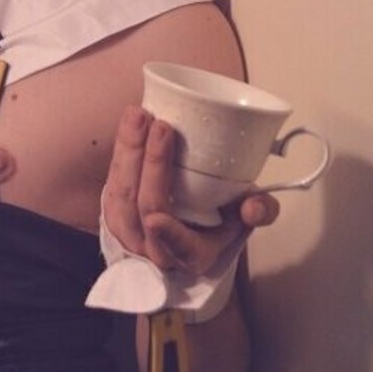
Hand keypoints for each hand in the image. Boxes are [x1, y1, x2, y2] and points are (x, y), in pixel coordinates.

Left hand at [102, 105, 278, 276]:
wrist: (185, 232)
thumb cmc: (218, 223)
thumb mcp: (245, 220)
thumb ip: (259, 211)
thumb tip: (253, 206)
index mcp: (194, 256)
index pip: (181, 250)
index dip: (169, 236)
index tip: (156, 220)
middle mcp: (157, 250)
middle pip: (145, 208)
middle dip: (151, 166)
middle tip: (162, 127)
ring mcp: (130, 233)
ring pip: (123, 194)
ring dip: (130, 150)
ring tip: (140, 116)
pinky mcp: (114, 212)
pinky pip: (113, 180)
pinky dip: (121, 149)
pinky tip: (130, 123)